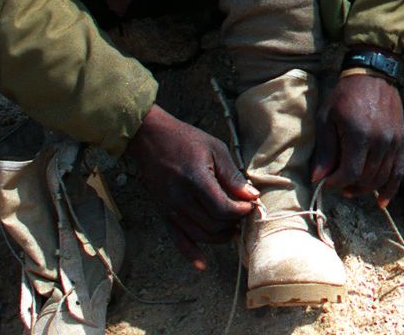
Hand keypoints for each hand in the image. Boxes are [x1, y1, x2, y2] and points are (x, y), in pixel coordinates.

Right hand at [126, 104, 258, 270]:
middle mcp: (180, 199)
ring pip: (200, 235)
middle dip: (233, 223)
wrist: (151, 139)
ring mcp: (170, 209)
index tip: (251, 205)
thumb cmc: (186, 140)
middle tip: (244, 215)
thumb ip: (232, 176)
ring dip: (220, 237)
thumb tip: (252, 196)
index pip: (223, 209)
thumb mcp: (215, 150)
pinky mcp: (164, 214)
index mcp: (195, 181)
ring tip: (233, 230)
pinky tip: (203, 265)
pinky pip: (177, 240)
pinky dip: (190, 254)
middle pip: (213, 224)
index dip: (241, 211)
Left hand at [311, 69, 403, 206]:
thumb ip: (326, 150)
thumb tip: (319, 178)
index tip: (326, 183)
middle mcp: (381, 141)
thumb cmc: (345, 95)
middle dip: (349, 187)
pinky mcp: (402, 142)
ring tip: (352, 189)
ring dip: (366, 189)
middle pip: (367, 179)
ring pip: (382, 178)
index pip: (351, 173)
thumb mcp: (327, 118)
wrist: (374, 75)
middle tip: (337, 185)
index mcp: (359, 135)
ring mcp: (394, 142)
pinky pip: (399, 172)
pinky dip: (391, 189)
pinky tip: (382, 201)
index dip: (337, 183)